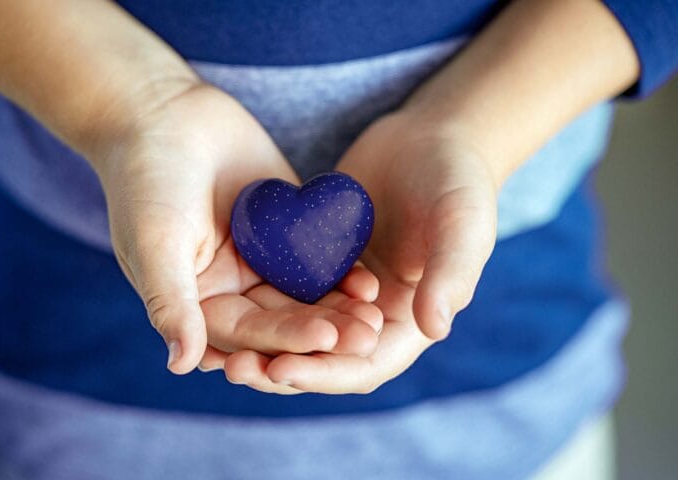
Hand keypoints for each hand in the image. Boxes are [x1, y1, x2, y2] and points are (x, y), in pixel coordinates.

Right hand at [92, 84, 381, 374]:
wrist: (163, 113)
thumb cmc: (147, 178)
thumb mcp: (155, 241)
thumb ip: (170, 301)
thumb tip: (181, 366)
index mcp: (198, 302)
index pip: (245, 331)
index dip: (285, 337)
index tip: (325, 340)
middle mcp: (232, 288)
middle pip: (282, 318)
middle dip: (323, 329)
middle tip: (366, 337)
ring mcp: (261, 260)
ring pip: (304, 293)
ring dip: (338, 307)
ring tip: (375, 317)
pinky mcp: (284, 230)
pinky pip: (315, 255)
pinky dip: (340, 270)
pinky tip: (369, 282)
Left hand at [215, 109, 497, 392]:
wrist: (430, 137)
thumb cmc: (458, 179)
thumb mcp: (462, 222)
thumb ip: (452, 273)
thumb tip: (434, 329)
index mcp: (411, 321)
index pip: (366, 365)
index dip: (325, 373)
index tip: (281, 369)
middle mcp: (375, 315)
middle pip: (324, 357)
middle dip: (280, 367)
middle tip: (233, 368)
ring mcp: (345, 290)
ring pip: (299, 328)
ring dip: (262, 342)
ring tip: (218, 350)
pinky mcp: (321, 263)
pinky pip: (287, 289)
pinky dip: (259, 301)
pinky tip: (221, 301)